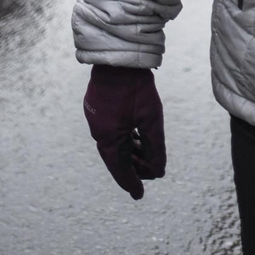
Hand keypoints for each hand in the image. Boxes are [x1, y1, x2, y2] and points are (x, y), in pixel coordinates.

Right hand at [83, 65, 166, 199]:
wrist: (118, 59)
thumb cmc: (137, 89)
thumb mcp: (151, 120)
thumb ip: (155, 148)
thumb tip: (158, 171)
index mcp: (109, 139)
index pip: (121, 170)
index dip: (132, 183)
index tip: (139, 195)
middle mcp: (98, 132)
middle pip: (116, 158)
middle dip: (133, 167)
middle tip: (148, 173)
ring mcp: (95, 119)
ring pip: (113, 144)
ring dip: (129, 152)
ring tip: (144, 155)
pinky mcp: (96, 107)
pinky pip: (110, 130)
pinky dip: (123, 138)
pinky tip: (134, 135)